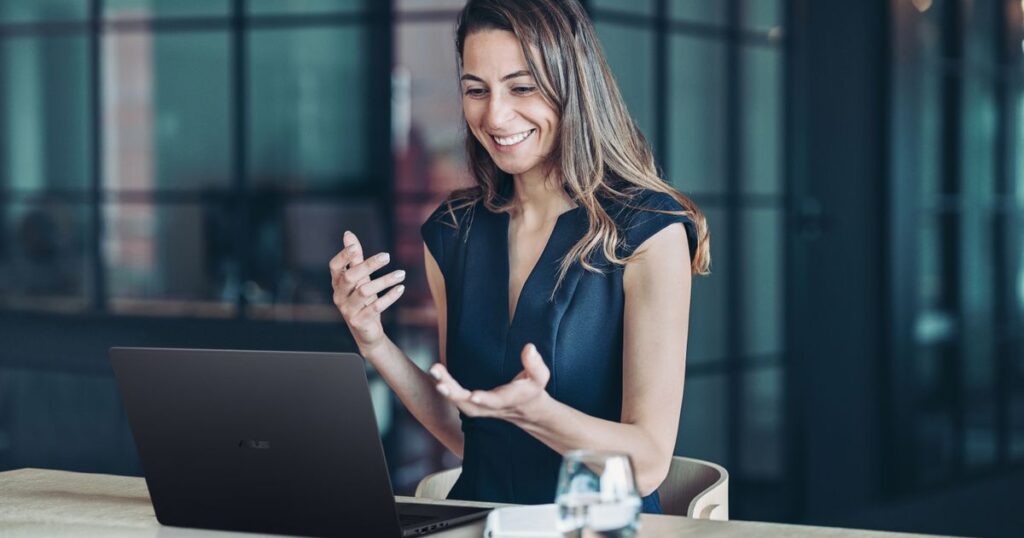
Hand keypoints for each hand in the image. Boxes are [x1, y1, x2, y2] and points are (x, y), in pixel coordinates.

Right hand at [329, 231, 405, 355]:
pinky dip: (389, 297)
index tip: (356, 246)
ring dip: (384, 281)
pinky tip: (400, 288)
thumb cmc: (362, 300)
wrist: (366, 331)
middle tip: (387, 256)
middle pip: (350, 277)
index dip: (343, 256)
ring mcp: (347, 310)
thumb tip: (348, 234)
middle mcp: (339, 296)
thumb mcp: (359, 278)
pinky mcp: (358, 321)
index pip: (334, 266)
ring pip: (364, 292)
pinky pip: (375, 307)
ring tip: (401, 274)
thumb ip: (354, 258)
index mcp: (337, 283)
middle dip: (368, 265)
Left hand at [429, 343, 550, 422]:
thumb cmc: (533, 389)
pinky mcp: (474, 404)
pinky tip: (437, 373)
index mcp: (509, 400)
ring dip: (446, 389)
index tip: (474, 396)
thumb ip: (535, 363)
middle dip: (454, 395)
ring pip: (460, 403)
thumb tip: (529, 347)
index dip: (486, 400)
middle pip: (470, 406)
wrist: (528, 410)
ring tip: (434, 371)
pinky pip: (457, 398)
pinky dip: (446, 387)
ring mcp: (481, 408)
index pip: (496, 402)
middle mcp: (492, 407)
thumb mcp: (540, 377)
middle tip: (439, 382)